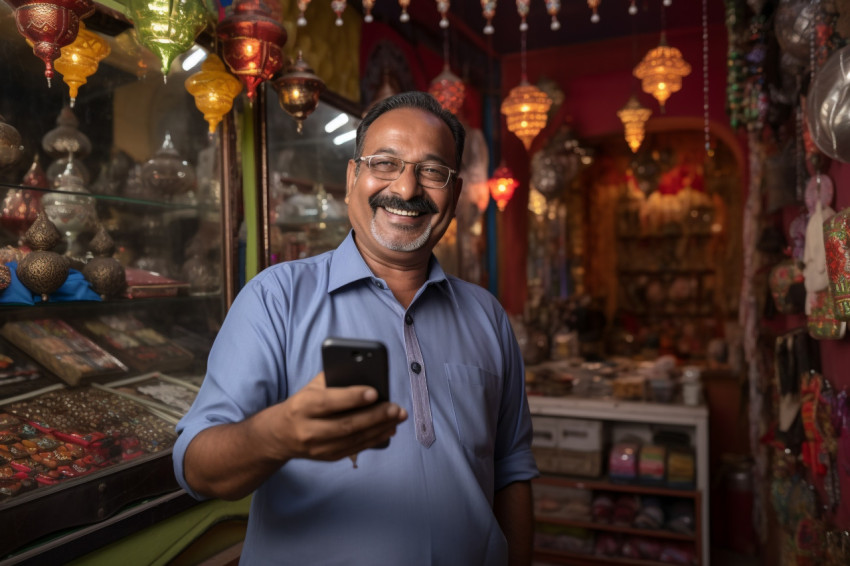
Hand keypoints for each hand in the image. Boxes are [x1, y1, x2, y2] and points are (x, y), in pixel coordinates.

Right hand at [269, 372, 407, 461]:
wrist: (280, 434)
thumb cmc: (303, 403)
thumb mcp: (311, 387)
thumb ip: (334, 379)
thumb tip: (367, 375)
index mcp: (302, 406)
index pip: (329, 402)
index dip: (352, 397)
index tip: (375, 392)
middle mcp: (308, 430)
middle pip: (346, 425)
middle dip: (375, 416)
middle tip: (396, 408)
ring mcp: (317, 448)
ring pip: (354, 439)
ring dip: (380, 428)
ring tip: (398, 417)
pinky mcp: (327, 457)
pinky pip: (355, 449)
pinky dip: (375, 439)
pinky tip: (389, 429)